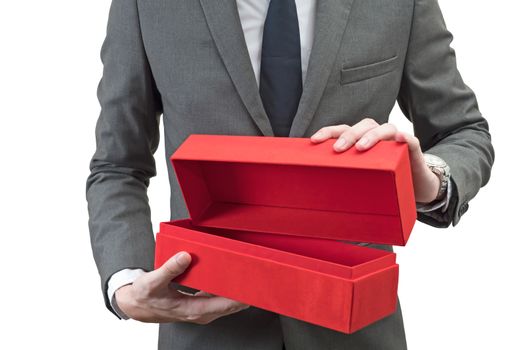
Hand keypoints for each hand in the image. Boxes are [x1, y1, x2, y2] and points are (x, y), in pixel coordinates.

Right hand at [115, 252, 248, 323]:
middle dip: (245, 291)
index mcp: (192, 310)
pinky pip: (219, 298)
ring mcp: (201, 310)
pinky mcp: (199, 304)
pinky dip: (227, 288)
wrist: (136, 305)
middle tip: (259, 275)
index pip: (224, 305)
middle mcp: (200, 313)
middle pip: (231, 305)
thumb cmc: (144, 296)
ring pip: (226, 302)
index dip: (241, 296)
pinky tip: (231, 277)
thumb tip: (185, 256)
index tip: (253, 286)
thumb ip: (169, 269)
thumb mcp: (152, 281)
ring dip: (238, 290)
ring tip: (250, 273)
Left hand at [310, 118, 439, 203]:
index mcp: (362, 139)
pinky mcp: (413, 150)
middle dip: (349, 136)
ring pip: (385, 129)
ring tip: (361, 147)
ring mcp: (396, 141)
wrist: (414, 185)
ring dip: (372, 136)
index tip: (314, 141)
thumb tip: (316, 194)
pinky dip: (406, 138)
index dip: (329, 132)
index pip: (344, 129)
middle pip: (363, 126)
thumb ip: (343, 178)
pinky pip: (411, 140)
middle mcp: (378, 135)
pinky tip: (400, 139)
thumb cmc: (382, 179)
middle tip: (338, 149)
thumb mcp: (361, 178)